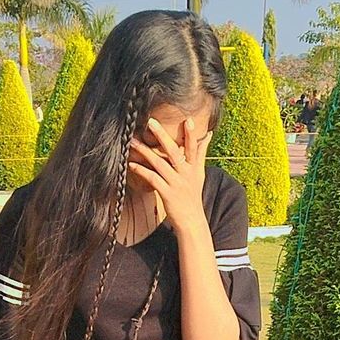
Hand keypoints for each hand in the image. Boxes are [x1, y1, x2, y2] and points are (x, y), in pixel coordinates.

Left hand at [129, 117, 212, 234]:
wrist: (191, 221)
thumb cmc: (193, 195)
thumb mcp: (200, 173)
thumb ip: (201, 153)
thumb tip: (208, 135)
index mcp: (194, 168)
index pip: (194, 147)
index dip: (191, 134)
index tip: (188, 119)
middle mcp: (186, 174)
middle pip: (174, 152)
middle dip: (162, 136)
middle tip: (151, 122)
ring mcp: (176, 184)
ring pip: (160, 163)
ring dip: (145, 151)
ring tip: (133, 141)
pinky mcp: (167, 194)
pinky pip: (152, 179)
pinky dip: (141, 170)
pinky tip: (132, 164)